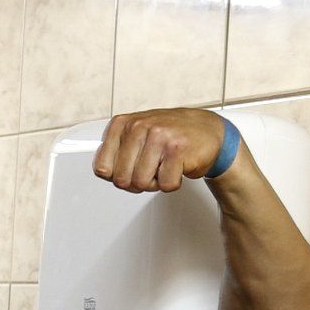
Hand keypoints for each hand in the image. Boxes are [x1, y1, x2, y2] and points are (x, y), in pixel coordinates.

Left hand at [92, 108, 230, 192]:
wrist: (207, 131)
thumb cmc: (169, 136)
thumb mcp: (136, 137)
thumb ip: (116, 153)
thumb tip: (102, 171)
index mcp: (122, 124)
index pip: (102, 168)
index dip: (118, 176)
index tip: (131, 168)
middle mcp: (138, 126)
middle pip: (121, 180)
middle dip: (137, 182)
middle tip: (152, 169)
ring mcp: (157, 136)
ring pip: (141, 183)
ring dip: (156, 182)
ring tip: (165, 165)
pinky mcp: (176, 149)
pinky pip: (165, 185)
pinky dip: (173, 183)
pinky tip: (178, 166)